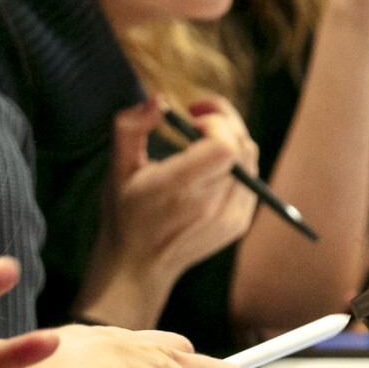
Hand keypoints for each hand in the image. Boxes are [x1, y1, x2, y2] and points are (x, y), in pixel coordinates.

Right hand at [76, 97, 259, 326]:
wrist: (137, 267)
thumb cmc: (124, 213)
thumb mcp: (116, 168)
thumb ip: (131, 127)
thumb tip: (159, 100)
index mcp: (179, 189)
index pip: (225, 147)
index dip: (217, 122)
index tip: (192, 119)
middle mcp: (210, 206)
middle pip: (241, 147)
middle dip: (224, 122)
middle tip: (200, 117)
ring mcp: (228, 218)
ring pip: (251, 160)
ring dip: (231, 140)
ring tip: (203, 139)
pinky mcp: (237, 224)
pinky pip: (252, 179)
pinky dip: (237, 163)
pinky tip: (211, 167)